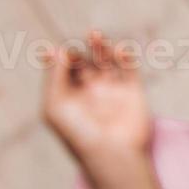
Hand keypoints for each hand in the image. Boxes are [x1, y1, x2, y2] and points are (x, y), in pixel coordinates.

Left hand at [42, 30, 152, 181]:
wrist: (111, 154)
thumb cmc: (78, 134)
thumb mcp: (55, 104)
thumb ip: (54, 75)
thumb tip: (59, 48)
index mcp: (71, 95)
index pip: (65, 67)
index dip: (62, 56)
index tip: (60, 53)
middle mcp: (92, 91)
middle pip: (86, 61)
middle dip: (82, 50)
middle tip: (79, 47)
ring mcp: (113, 91)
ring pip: (108, 61)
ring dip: (102, 46)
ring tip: (95, 34)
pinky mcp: (133, 93)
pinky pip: (130, 69)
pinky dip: (125, 56)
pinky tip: (118, 49)